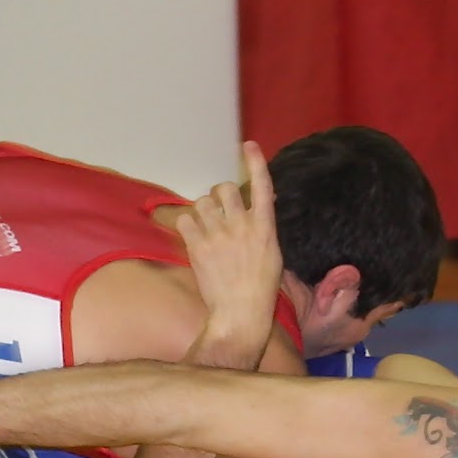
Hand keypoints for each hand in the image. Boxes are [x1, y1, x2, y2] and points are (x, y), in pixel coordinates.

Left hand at [175, 141, 282, 357]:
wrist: (240, 311)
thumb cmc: (260, 287)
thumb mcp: (272, 254)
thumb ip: (261, 228)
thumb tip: (252, 211)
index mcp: (265, 227)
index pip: (262, 186)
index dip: (255, 162)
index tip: (247, 146)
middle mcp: (242, 225)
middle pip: (225, 189)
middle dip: (220, 195)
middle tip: (219, 210)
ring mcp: (219, 234)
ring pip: (202, 201)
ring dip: (203, 210)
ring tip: (206, 226)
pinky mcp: (198, 245)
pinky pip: (185, 219)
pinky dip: (186, 224)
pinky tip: (193, 236)